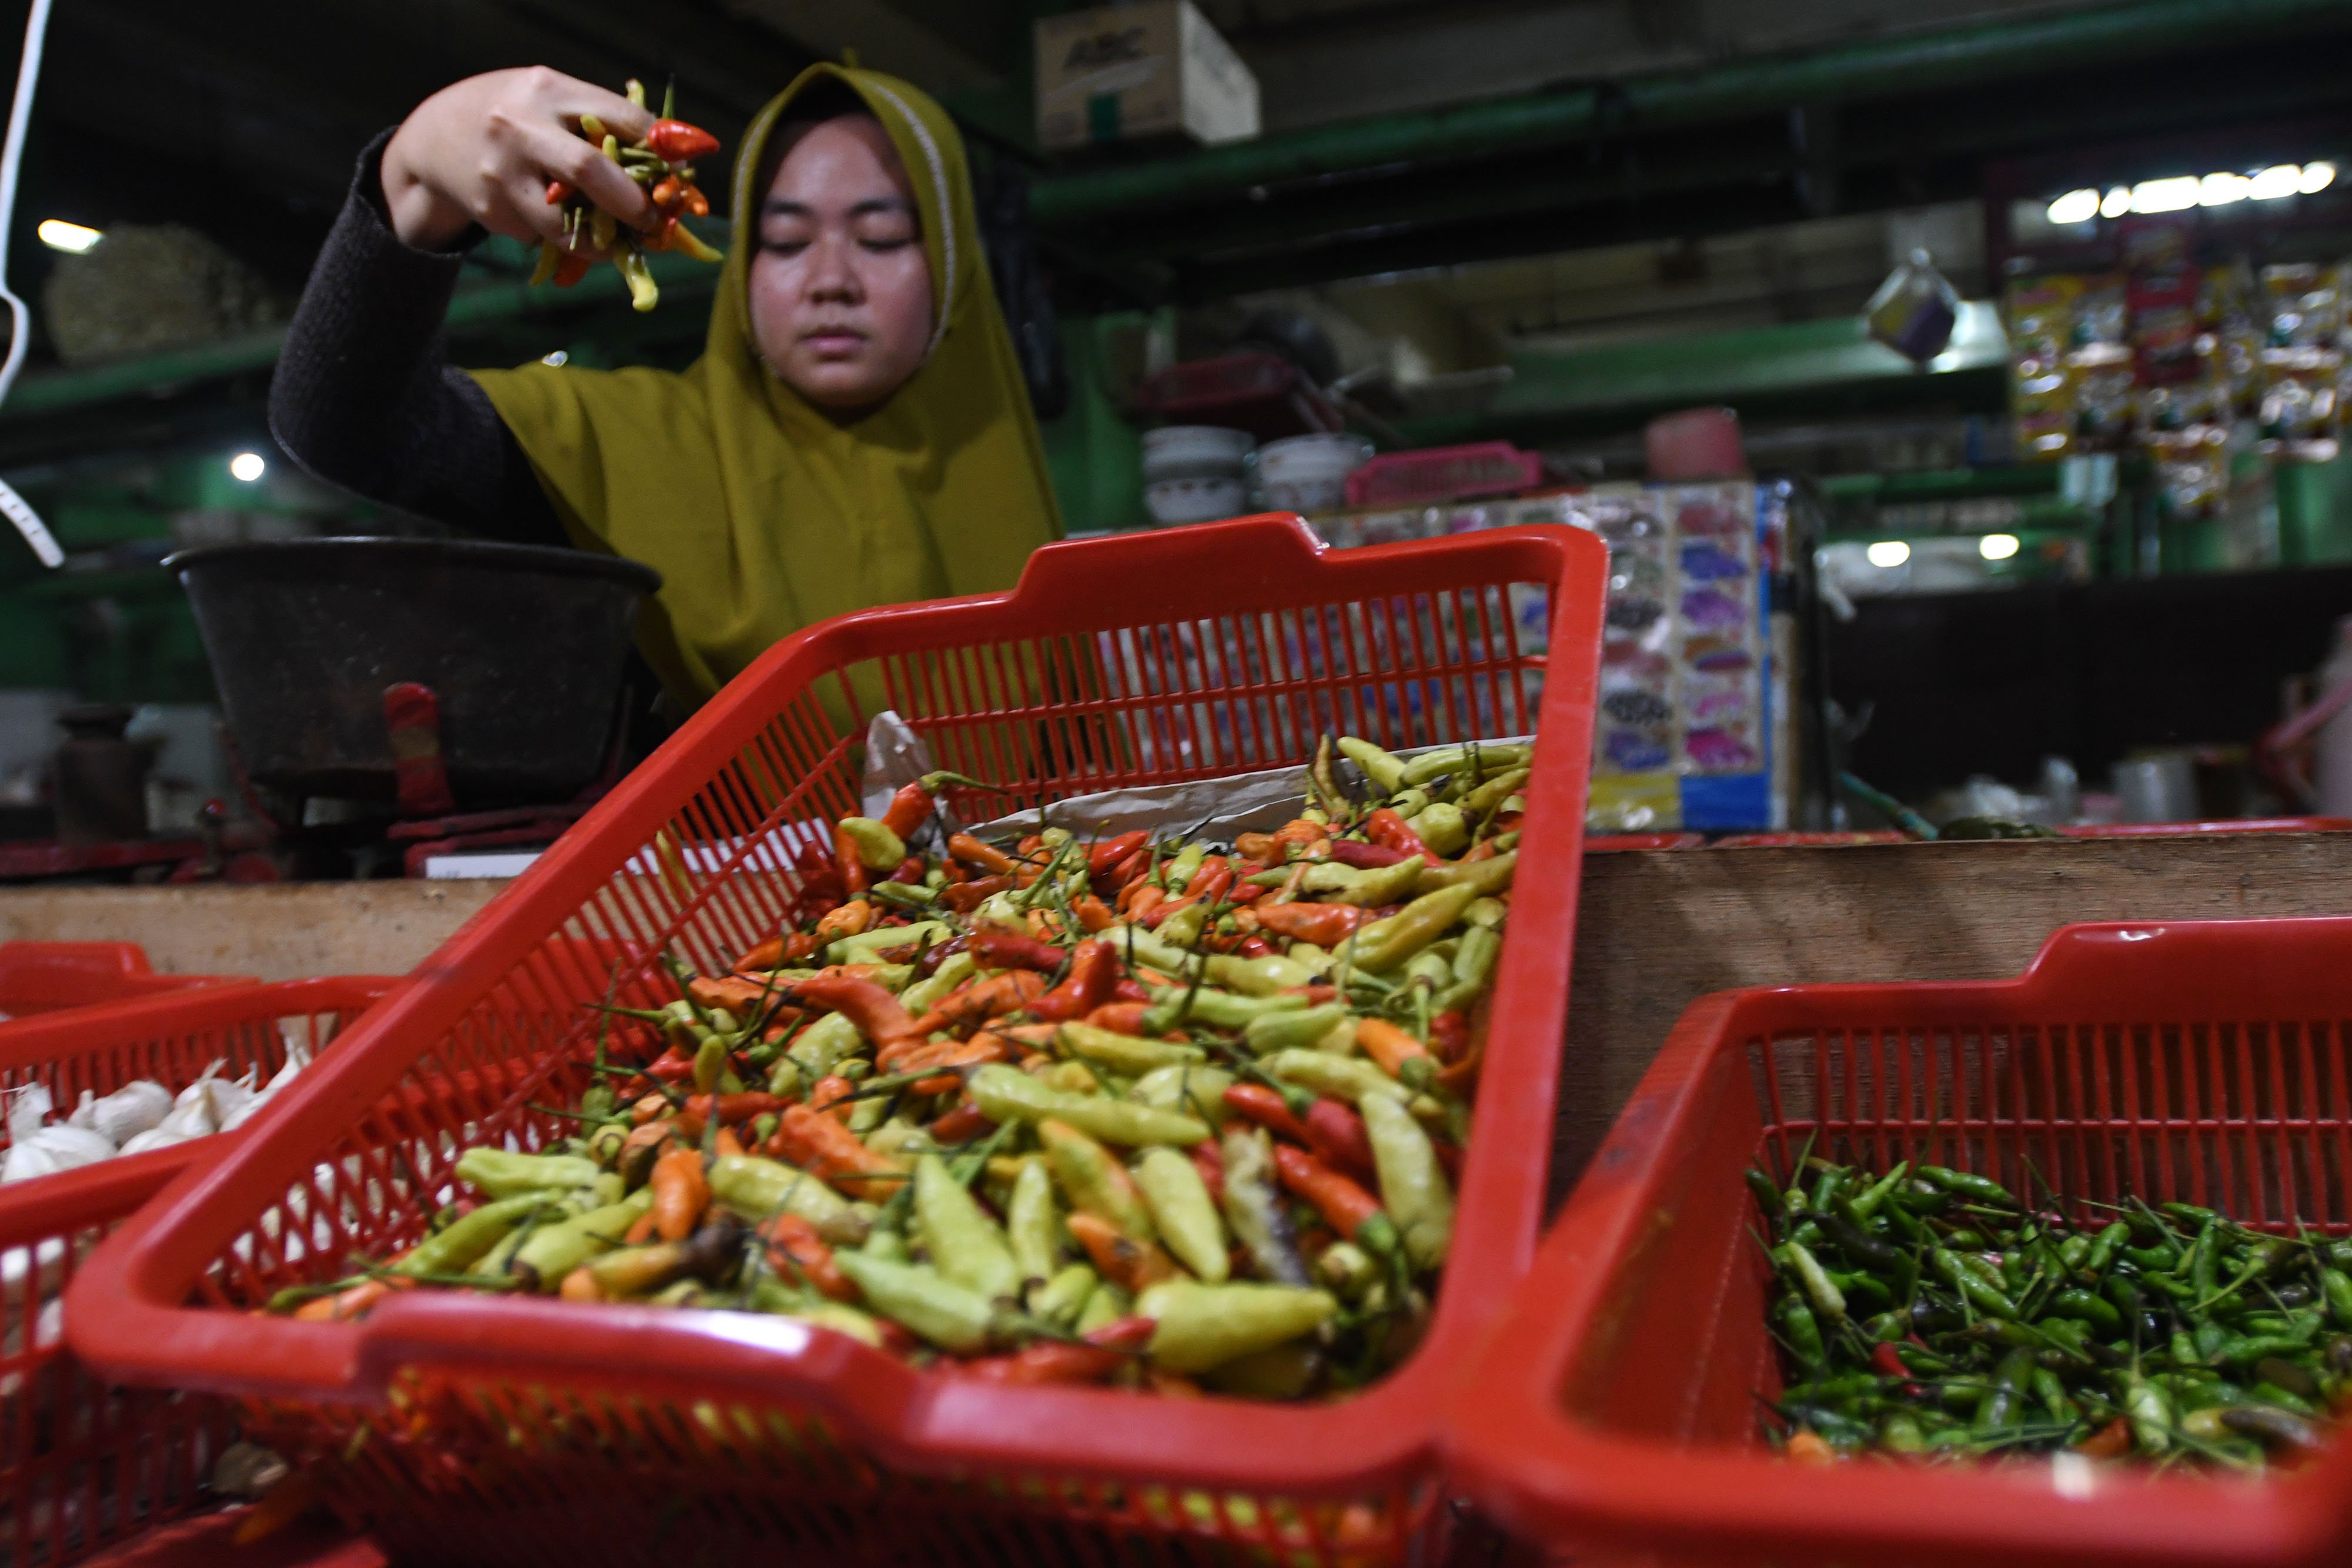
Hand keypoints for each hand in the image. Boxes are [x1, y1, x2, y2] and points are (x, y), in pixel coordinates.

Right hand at [382, 67, 652, 253]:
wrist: (436, 137)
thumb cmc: (516, 116)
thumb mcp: (551, 100)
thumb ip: (601, 122)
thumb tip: (672, 164)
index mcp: (549, 91)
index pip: (622, 119)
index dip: (662, 150)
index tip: (682, 173)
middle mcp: (522, 128)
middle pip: (591, 170)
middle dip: (633, 203)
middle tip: (654, 220)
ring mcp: (503, 173)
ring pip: (566, 225)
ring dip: (603, 242)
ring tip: (619, 242)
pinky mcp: (493, 210)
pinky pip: (543, 235)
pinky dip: (564, 237)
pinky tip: (560, 224)